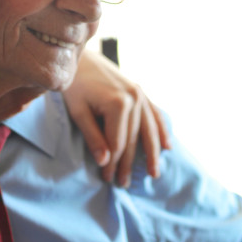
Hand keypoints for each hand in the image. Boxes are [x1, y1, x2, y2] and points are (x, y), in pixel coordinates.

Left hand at [62, 49, 170, 186]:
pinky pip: (154, 114)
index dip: (113, 164)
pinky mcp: (140, 90)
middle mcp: (134, 98)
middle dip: (127, 163)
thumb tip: (105, 162)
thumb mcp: (78, 111)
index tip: (107, 179)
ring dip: (152, 153)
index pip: (117, 143)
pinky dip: (161, 130)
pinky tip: (167, 147)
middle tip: (123, 184)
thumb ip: (93, 136)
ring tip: (153, 174)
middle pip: (133, 139)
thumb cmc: (74, 85)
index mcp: (118, 103)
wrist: (80, 57)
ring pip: (148, 129)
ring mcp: (139, 93)